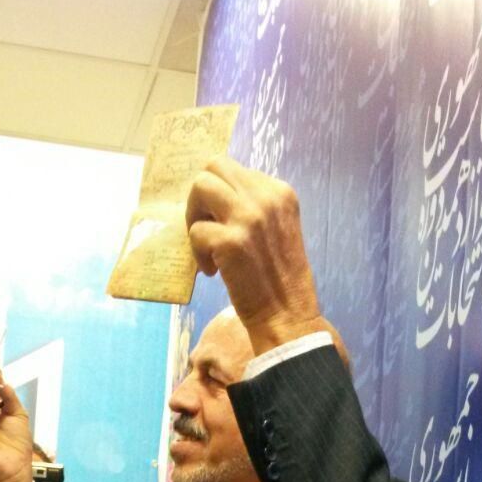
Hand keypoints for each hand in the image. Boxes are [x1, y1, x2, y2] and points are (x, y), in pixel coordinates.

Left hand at [185, 156, 323, 353]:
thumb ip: (255, 209)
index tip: (223, 225)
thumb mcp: (278, 230)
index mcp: (280, 192)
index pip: (234, 170)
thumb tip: (215, 199)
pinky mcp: (231, 241)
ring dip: (194, 218)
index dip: (219, 197)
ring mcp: (248, 217)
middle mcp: (266, 197)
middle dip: (201, 197)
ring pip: (200, 187)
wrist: (287, 315)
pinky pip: (195, 231)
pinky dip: (197, 254)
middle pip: (214, 166)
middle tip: (206, 229)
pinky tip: (214, 272)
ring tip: (206, 247)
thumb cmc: (280, 280)